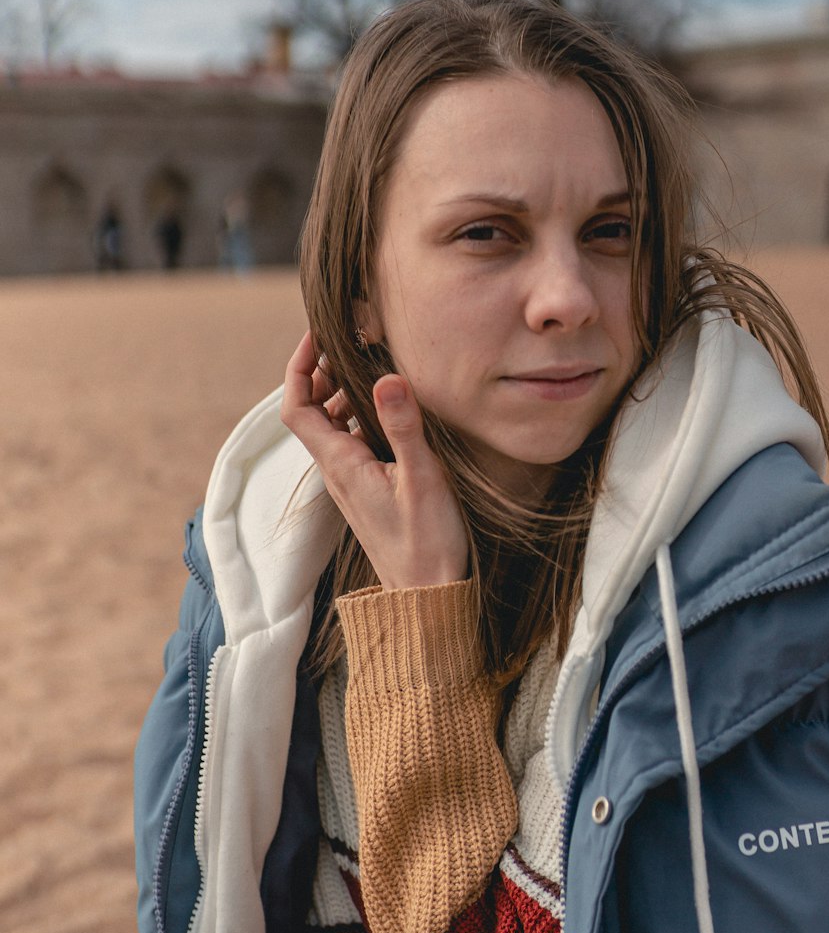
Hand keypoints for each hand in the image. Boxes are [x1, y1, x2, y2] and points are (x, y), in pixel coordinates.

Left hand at [280, 332, 468, 589]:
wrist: (428, 596)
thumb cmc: (428, 542)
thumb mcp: (422, 479)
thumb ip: (403, 427)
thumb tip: (387, 377)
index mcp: (340, 465)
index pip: (297, 408)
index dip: (300, 368)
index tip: (317, 336)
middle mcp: (336, 473)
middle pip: (308, 414)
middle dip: (320, 375)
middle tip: (347, 345)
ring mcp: (349, 483)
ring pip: (330, 429)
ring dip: (340, 396)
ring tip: (368, 369)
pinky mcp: (366, 491)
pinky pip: (349, 444)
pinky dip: (357, 418)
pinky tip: (385, 412)